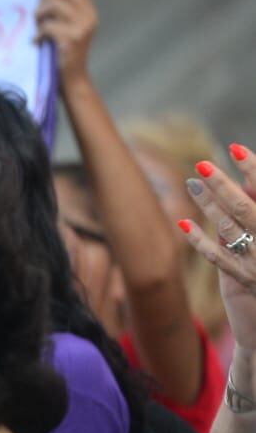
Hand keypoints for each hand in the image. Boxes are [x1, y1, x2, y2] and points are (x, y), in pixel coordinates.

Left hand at [35, 0, 95, 86]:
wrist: (73, 82)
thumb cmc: (63, 55)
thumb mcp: (66, 30)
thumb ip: (61, 13)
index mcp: (88, 12)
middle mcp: (89, 17)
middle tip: (36, 13)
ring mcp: (82, 28)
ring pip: (54, 6)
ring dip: (39, 15)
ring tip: (37, 28)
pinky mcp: (71, 40)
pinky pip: (48, 26)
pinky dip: (38, 33)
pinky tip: (37, 43)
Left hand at [179, 145, 255, 353]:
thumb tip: (248, 181)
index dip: (255, 170)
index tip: (236, 147)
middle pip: (248, 208)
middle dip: (226, 184)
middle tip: (202, 163)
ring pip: (233, 230)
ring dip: (210, 205)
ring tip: (191, 182)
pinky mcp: (245, 284)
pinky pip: (221, 260)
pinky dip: (201, 241)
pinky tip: (183, 224)